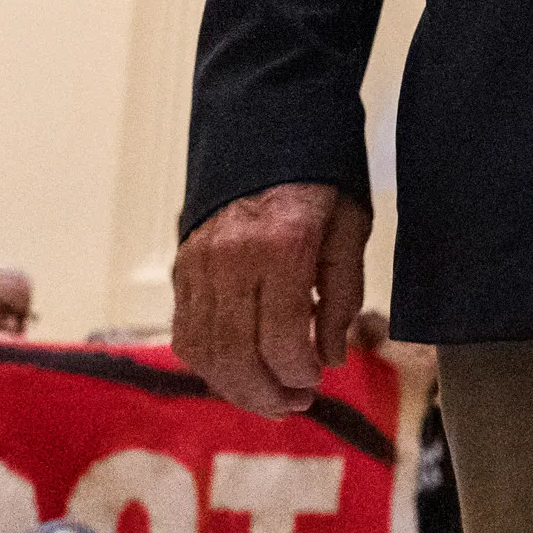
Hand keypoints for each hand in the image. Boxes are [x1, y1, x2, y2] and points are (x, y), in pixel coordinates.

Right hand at [175, 185, 371, 414]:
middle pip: (237, 354)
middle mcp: (232, 256)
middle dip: (267, 393)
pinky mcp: (182, 266)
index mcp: (282, 245)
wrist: (268, 129)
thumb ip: (342, 297)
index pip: (281, 338)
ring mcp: (200, 262)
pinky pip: (186, 332)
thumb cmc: (319, 180)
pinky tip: (238, 371)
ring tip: (269, 396)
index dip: (299, 373)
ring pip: (205, 351)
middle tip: (295, 403)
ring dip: (236, 387)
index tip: (317, 381)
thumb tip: (330, 358)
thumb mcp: (350, 230)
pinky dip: (210, 363)